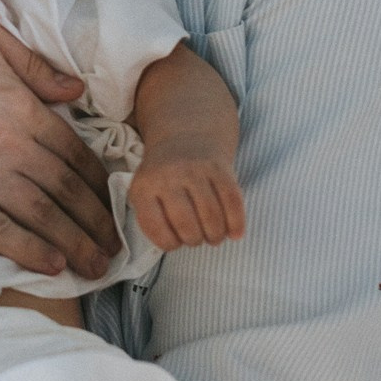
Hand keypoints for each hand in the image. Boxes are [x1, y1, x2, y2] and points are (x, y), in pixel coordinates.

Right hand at [0, 11, 118, 277]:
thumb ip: (33, 67)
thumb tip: (76, 91)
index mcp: (21, 107)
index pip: (75, 153)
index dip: (99, 184)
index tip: (113, 204)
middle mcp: (9, 144)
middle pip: (66, 190)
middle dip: (96, 222)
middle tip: (114, 248)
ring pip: (40, 215)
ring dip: (73, 243)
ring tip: (94, 266)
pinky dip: (26, 249)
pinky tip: (49, 264)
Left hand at [129, 135, 245, 250]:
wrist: (187, 136)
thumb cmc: (163, 177)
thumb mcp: (144, 192)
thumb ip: (151, 219)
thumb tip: (173, 244)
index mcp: (144, 186)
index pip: (157, 229)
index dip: (170, 244)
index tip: (176, 241)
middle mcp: (168, 176)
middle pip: (187, 226)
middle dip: (195, 241)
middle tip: (197, 238)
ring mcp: (195, 169)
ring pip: (212, 217)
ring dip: (216, 236)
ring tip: (214, 236)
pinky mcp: (219, 167)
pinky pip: (232, 203)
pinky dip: (236, 224)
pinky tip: (235, 234)